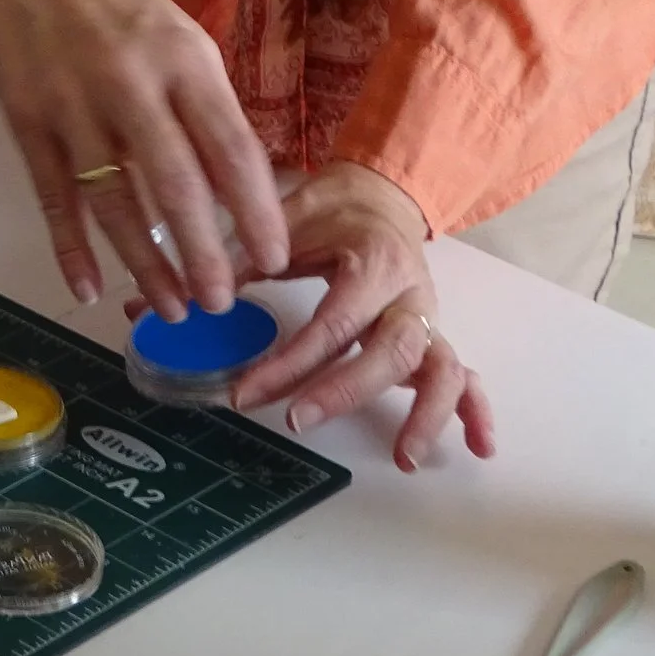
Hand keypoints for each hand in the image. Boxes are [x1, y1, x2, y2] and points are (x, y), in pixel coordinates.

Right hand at [0, 0, 287, 317]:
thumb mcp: (175, 31)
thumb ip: (202, 99)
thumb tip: (236, 178)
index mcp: (182, 58)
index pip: (231, 148)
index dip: (255, 210)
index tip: (273, 256)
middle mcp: (130, 83)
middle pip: (177, 186)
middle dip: (203, 254)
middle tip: (221, 301)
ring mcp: (73, 106)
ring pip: (114, 203)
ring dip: (144, 264)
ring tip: (169, 307)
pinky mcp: (27, 121)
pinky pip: (53, 197)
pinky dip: (69, 248)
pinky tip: (88, 287)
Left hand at [231, 161, 495, 470]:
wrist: (379, 196)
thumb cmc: (328, 212)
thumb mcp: (285, 223)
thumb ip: (239, 261)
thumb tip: (176, 302)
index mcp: (373, 262)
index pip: (334, 323)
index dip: (290, 363)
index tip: (247, 394)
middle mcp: (410, 294)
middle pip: (393, 351)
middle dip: (346, 392)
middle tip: (297, 422)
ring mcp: (429, 318)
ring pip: (443, 369)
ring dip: (427, 415)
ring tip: (404, 459)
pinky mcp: (436, 336)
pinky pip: (466, 375)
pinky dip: (475, 411)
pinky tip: (478, 448)